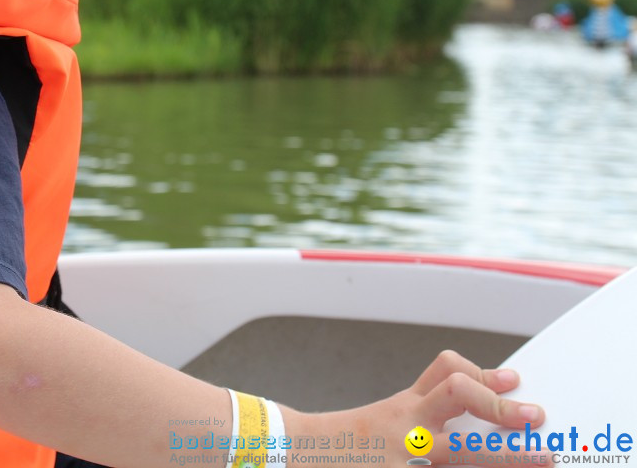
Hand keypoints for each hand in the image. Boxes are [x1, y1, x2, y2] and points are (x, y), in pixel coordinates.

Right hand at [282, 350, 549, 465]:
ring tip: (541, 460)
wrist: (294, 453)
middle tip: (536, 420)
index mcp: (406, 411)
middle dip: (502, 407)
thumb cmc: (345, 445)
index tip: (513, 381)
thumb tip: (479, 410)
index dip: (486, 377)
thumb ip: (425, 411)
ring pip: (463, 449)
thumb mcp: (385, 420)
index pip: (449, 375)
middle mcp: (409, 428)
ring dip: (506, 455)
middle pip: (458, 395)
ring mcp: (404, 458)